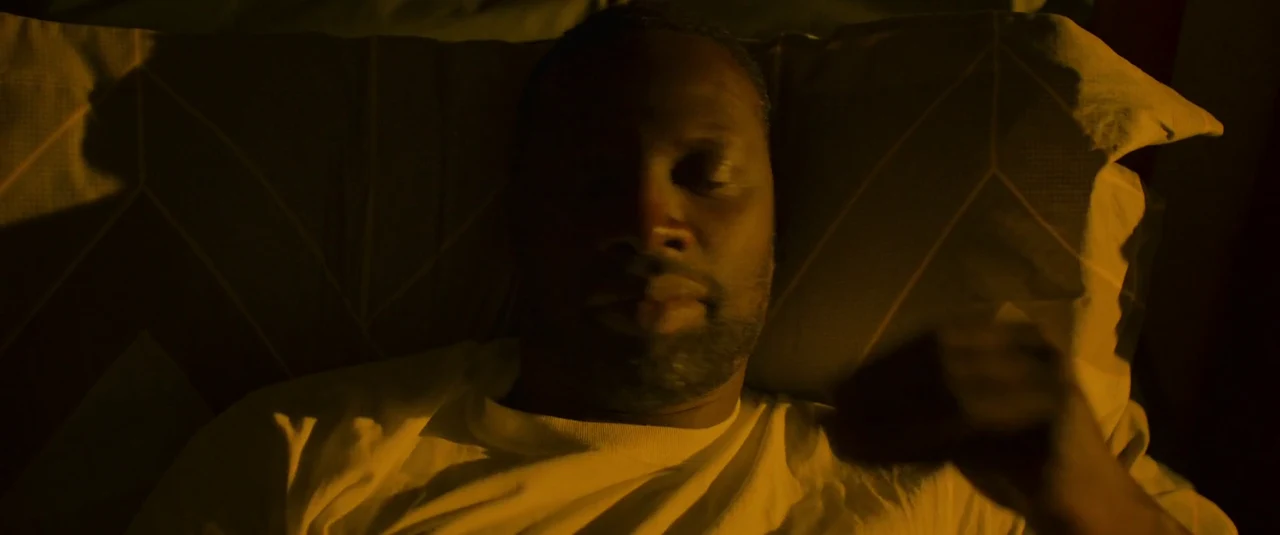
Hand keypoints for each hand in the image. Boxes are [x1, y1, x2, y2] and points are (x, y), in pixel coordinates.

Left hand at [821, 322, 1189, 534]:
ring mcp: (1044, 384)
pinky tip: (872, 452)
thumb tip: (846, 403)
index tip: (839, 384)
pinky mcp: (1044, 424)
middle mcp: (1035, 352)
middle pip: (939, 362)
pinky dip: (907, 442)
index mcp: (1019, 339)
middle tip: (834, 407)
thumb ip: (924, 407)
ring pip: (945, 395)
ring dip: (885, 417)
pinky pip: (960, 430)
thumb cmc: (1025, 470)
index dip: (884, 361)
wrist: (1095, 514)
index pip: (939, 340)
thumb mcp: (968, 427)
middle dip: (879, 386)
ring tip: (842, 434)